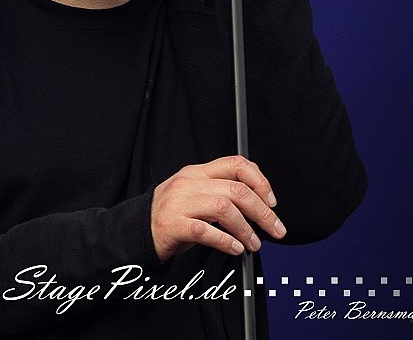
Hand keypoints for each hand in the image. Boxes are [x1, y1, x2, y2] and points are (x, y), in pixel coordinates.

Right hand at [150, 156, 286, 261]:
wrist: (138, 229)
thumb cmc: (171, 214)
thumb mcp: (194, 193)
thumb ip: (220, 191)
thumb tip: (258, 205)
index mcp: (198, 172)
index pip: (236, 164)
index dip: (260, 181)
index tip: (271, 201)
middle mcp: (190, 183)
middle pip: (237, 189)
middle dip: (262, 212)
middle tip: (274, 229)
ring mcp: (180, 203)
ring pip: (224, 208)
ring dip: (246, 229)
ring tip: (253, 244)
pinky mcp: (173, 225)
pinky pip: (206, 231)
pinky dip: (226, 241)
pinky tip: (234, 248)